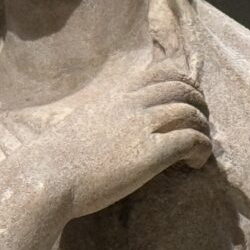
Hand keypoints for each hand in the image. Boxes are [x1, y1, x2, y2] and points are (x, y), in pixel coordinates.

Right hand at [20, 61, 211, 219]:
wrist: (46, 177)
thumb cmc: (55, 158)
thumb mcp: (82, 122)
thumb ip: (104, 117)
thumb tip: (112, 128)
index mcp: (116, 95)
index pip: (161, 71)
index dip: (184, 82)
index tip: (190, 98)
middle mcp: (132, 104)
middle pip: (182, 87)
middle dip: (200, 103)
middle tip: (202, 124)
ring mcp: (142, 126)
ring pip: (192, 112)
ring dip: (204, 129)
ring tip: (201, 148)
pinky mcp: (151, 154)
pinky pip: (191, 140)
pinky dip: (202, 149)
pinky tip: (195, 164)